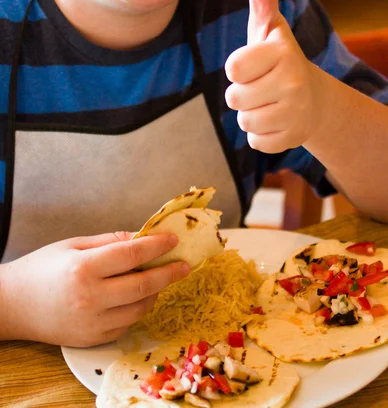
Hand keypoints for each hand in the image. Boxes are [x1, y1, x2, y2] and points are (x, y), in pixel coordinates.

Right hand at [0, 232, 188, 346]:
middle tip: (183, 264)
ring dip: (154, 292)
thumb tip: (141, 237)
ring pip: (139, 308)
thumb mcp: (73, 244)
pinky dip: (137, 308)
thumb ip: (110, 241)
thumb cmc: (41, 269)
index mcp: (84, 268)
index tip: (172, 239)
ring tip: (158, 278)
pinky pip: (127, 323)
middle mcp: (90, 298)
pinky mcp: (93, 339)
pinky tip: (136, 296)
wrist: (13, 305)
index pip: (131, 255)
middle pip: (143, 286)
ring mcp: (92, 323)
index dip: (156, 246)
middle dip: (168, 273)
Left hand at [225, 0, 322, 153]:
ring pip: (244, 121)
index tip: (254, 65)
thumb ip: (262, 2)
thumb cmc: (279, 60)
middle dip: (241, 94)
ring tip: (268, 103)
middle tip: (261, 87)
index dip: (238, 69)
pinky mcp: (293, 137)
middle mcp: (292, 81)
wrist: (313, 98)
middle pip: (234, 98)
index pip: (232, 68)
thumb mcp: (270, 31)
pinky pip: (255, 142)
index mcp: (282, 52)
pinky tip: (275, 120)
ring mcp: (295, 112)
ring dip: (249, 115)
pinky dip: (260, 135)